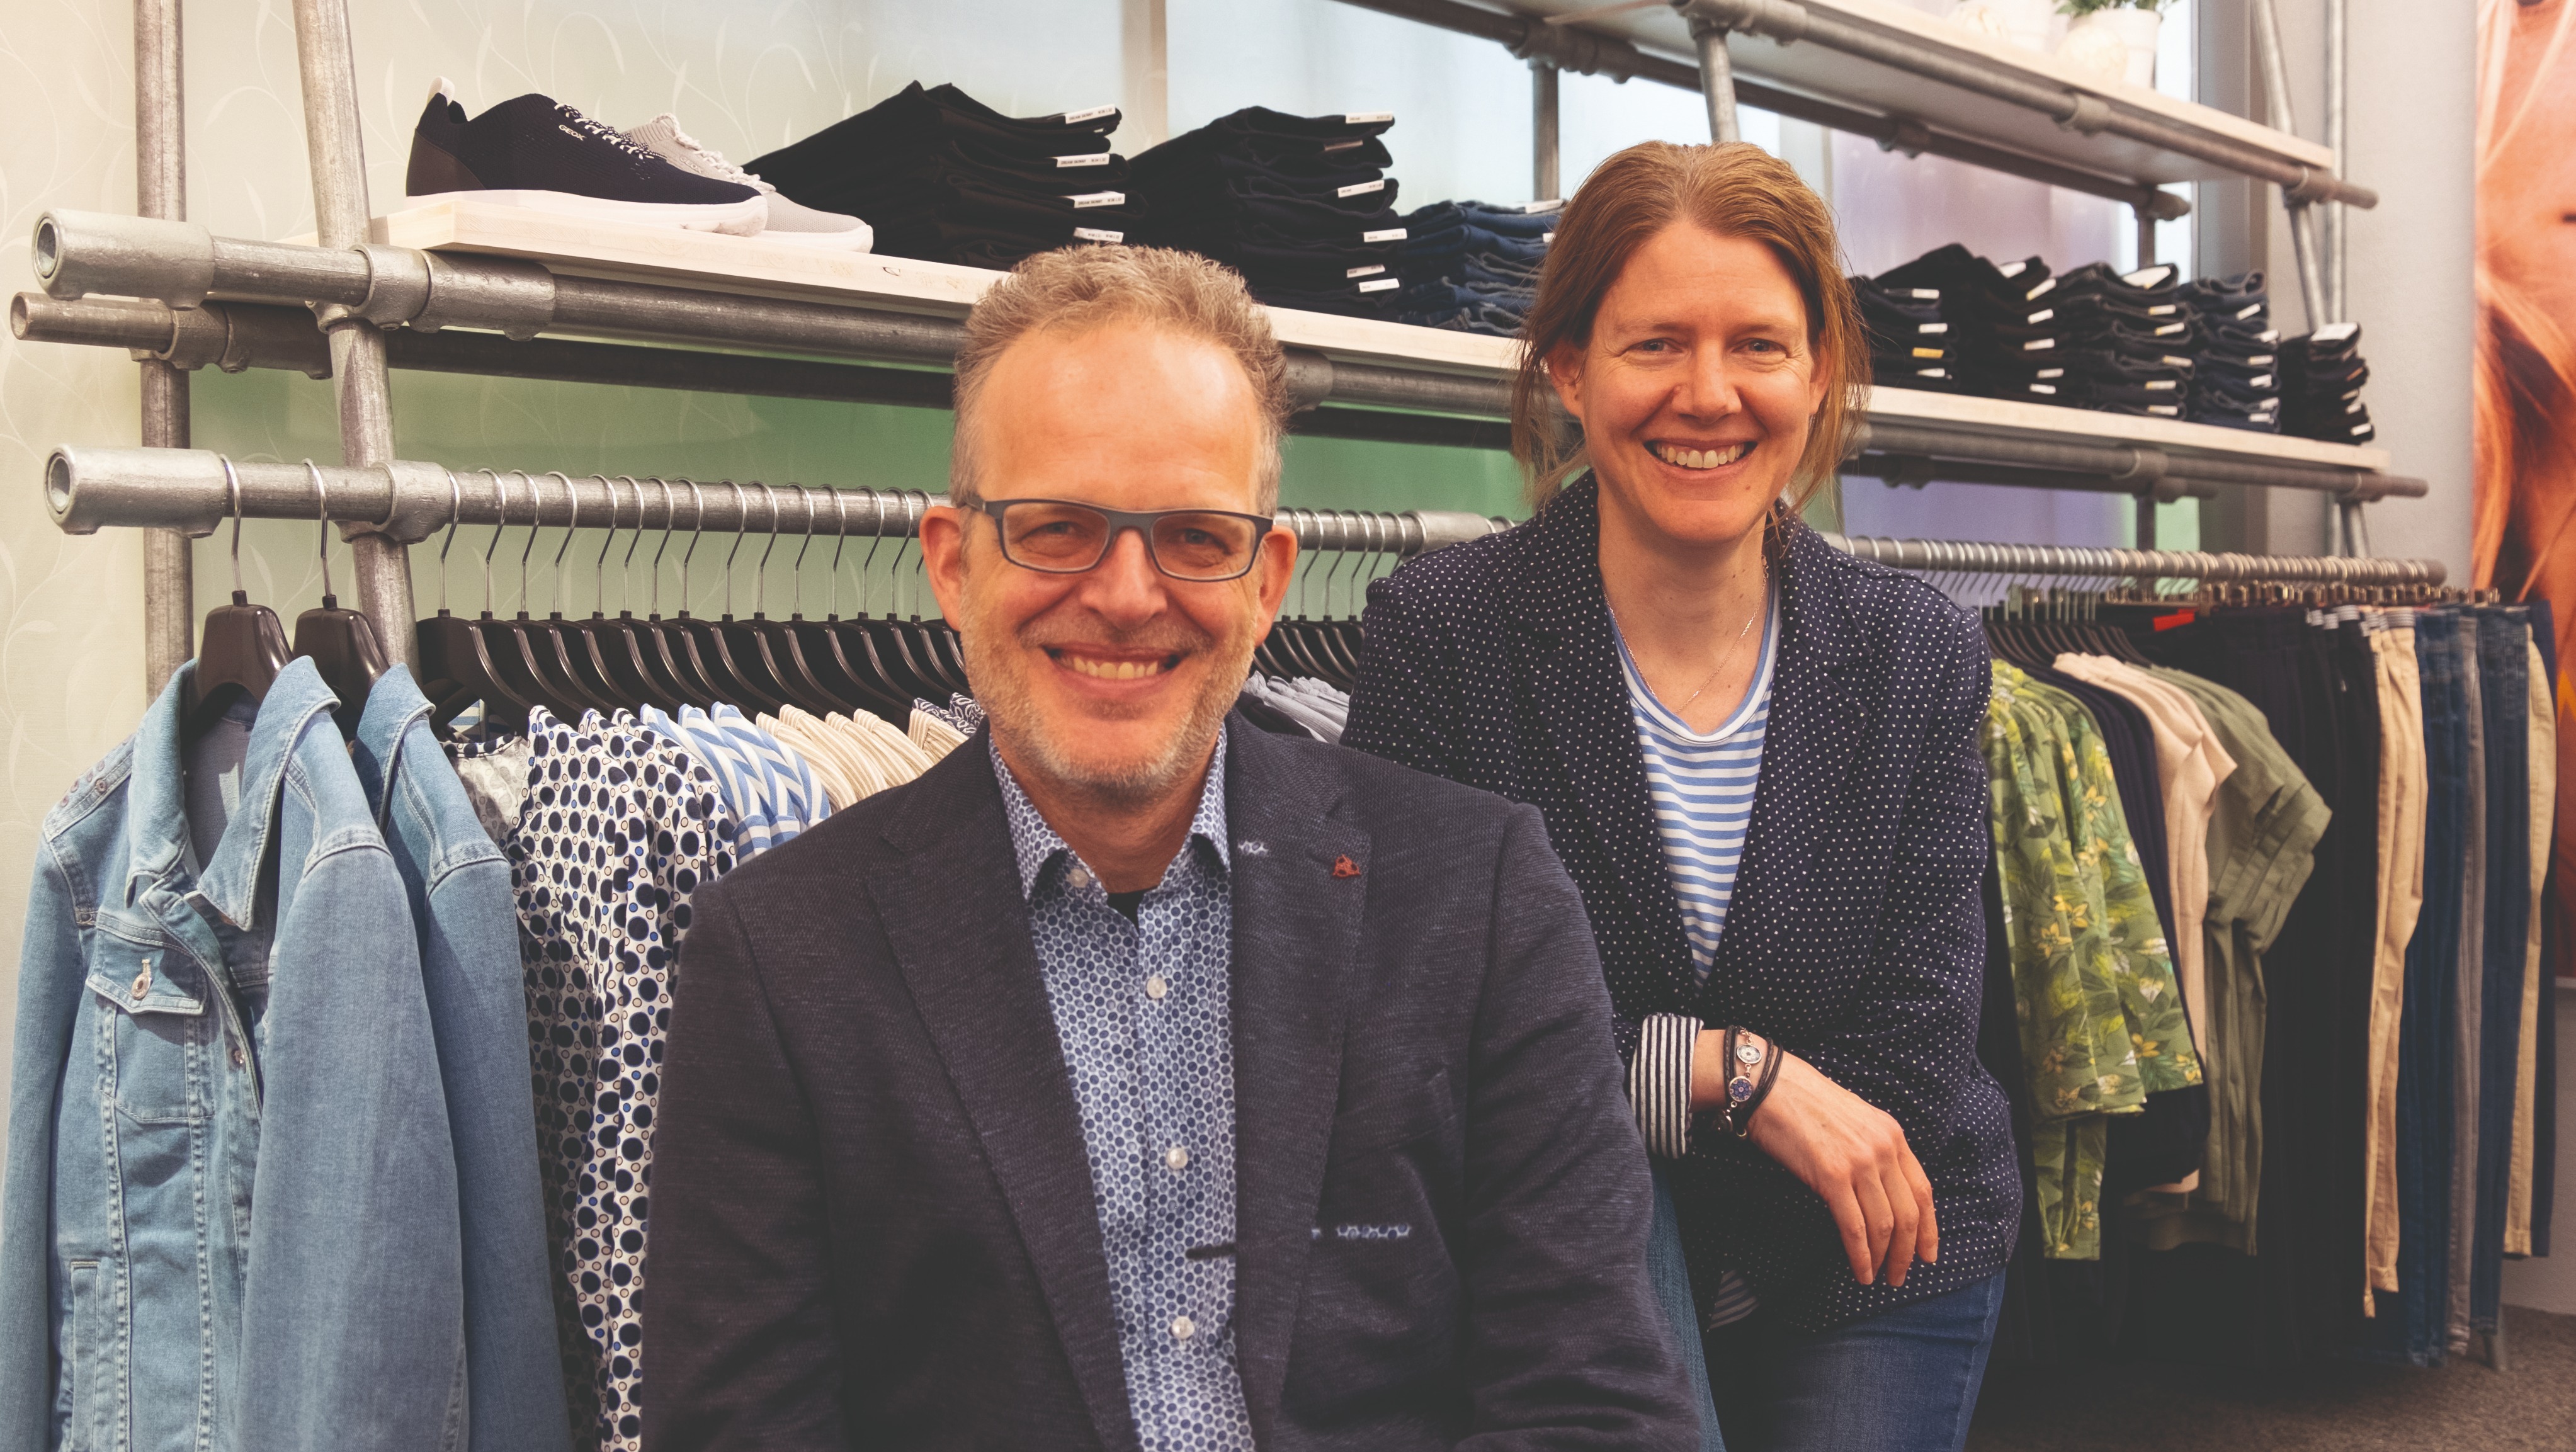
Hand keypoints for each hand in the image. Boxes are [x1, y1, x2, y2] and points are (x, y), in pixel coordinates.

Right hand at [1692, 1030, 1938, 1287]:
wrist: (1770, 1086)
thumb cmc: (1805, 1104)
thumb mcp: (1855, 1121)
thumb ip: (1874, 1151)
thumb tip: (1880, 1192)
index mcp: (1893, 1135)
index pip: (1922, 1191)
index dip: (1928, 1228)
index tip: (1927, 1253)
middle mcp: (1883, 1149)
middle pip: (1907, 1213)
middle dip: (1907, 1252)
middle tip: (1899, 1275)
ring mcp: (1859, 1162)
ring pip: (1883, 1224)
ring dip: (1882, 1258)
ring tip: (1877, 1277)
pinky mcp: (1832, 1176)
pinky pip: (1854, 1226)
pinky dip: (1860, 1254)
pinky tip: (1860, 1270)